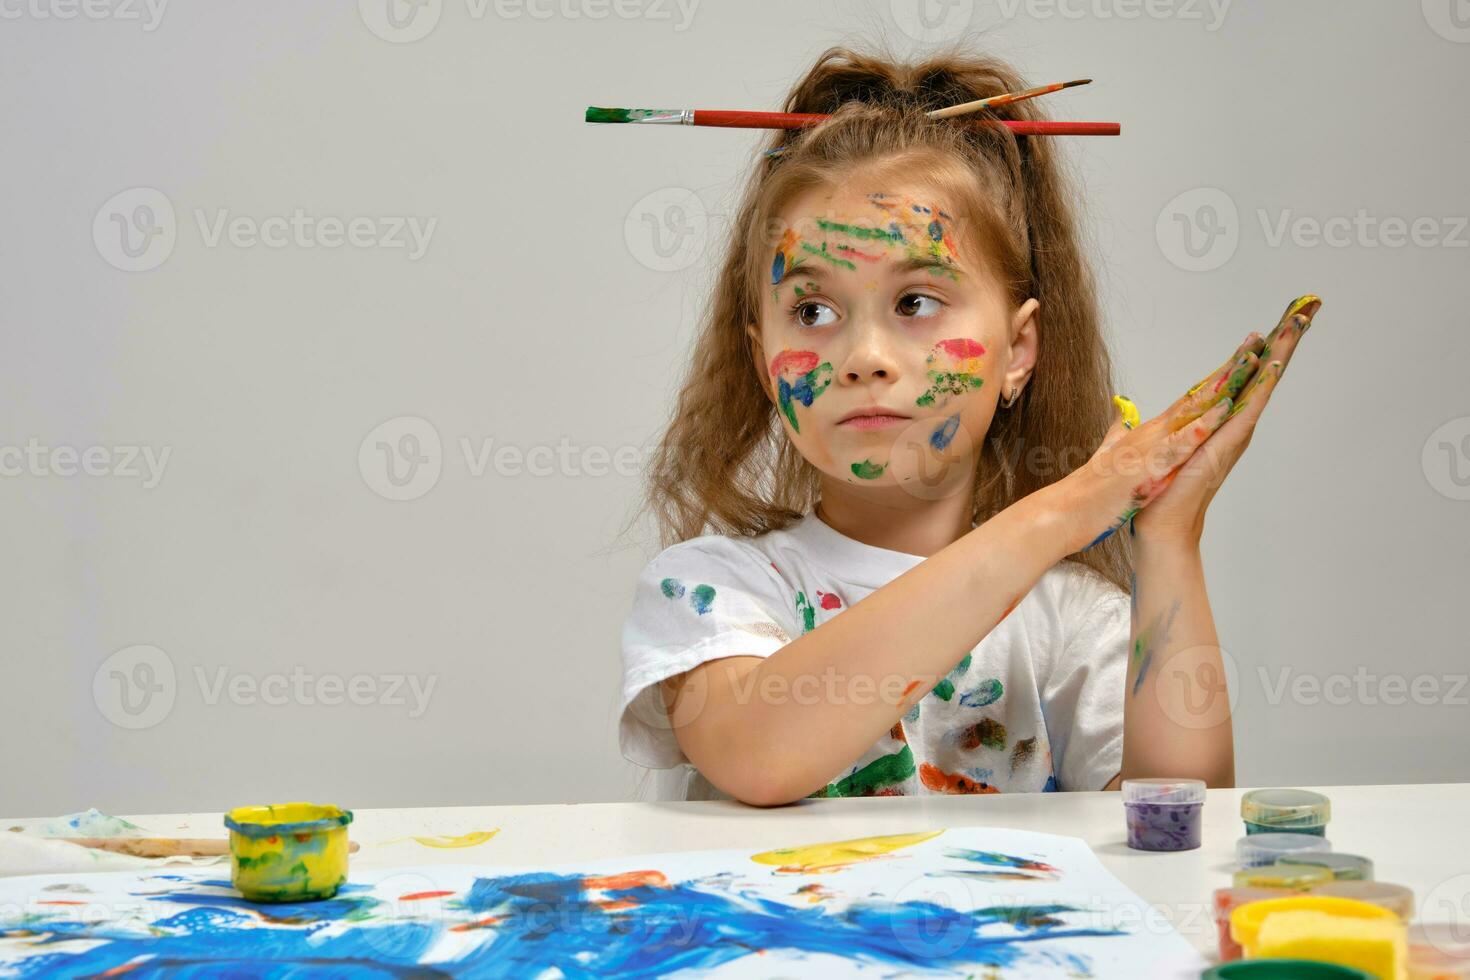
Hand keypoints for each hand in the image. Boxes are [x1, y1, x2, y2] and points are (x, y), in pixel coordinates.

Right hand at [1055, 356, 1236, 553]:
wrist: (1065, 511)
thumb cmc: (1089, 489)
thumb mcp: (1109, 453)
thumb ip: (1118, 429)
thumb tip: (1123, 408)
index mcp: (1148, 433)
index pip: (1189, 399)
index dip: (1216, 377)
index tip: (1241, 356)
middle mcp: (1153, 433)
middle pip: (1196, 395)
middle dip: (1227, 369)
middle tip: (1256, 342)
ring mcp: (1150, 448)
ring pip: (1193, 411)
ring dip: (1222, 386)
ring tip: (1250, 362)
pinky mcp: (1148, 468)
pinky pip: (1180, 444)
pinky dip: (1203, 426)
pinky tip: (1223, 410)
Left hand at [1130, 294, 1320, 542]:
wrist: (1161, 526)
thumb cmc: (1160, 491)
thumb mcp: (1159, 447)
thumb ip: (1158, 427)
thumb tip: (1145, 409)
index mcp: (1217, 421)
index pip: (1241, 377)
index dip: (1257, 349)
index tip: (1275, 320)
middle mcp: (1232, 425)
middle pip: (1261, 376)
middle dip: (1281, 343)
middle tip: (1304, 308)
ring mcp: (1231, 436)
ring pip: (1261, 387)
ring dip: (1278, 357)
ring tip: (1297, 325)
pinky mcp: (1223, 449)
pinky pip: (1246, 413)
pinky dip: (1259, 391)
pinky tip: (1272, 367)